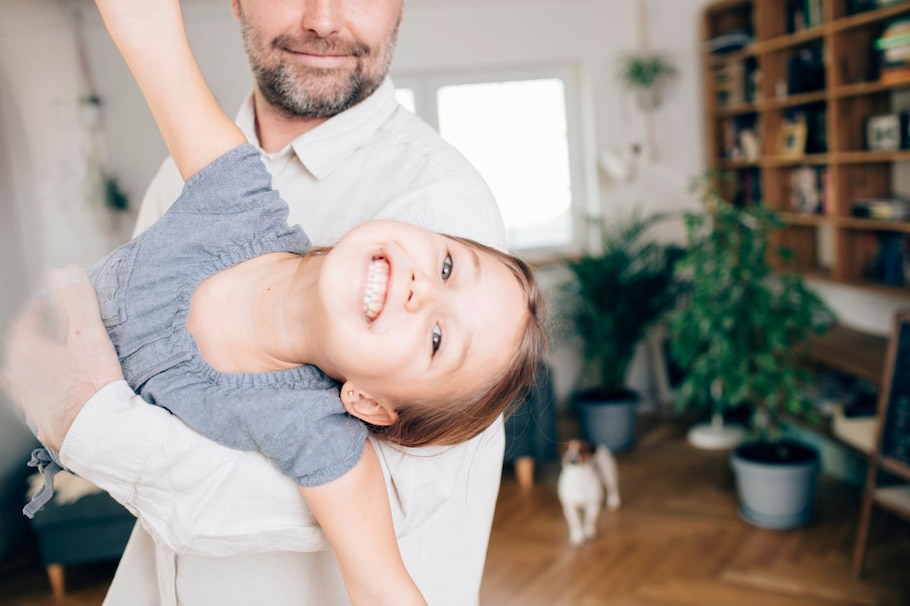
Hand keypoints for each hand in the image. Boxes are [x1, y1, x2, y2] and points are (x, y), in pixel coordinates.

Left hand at [2, 265, 122, 449]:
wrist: (97, 433)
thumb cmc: (91, 384)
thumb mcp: (89, 334)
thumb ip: (76, 299)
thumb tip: (65, 271)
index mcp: (25, 349)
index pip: (29, 317)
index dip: (46, 304)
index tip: (60, 299)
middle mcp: (18, 373)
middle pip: (28, 344)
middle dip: (47, 332)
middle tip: (69, 326)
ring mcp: (27, 397)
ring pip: (32, 370)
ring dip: (47, 360)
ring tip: (69, 356)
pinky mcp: (39, 416)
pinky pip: (40, 392)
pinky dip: (52, 384)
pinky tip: (68, 385)